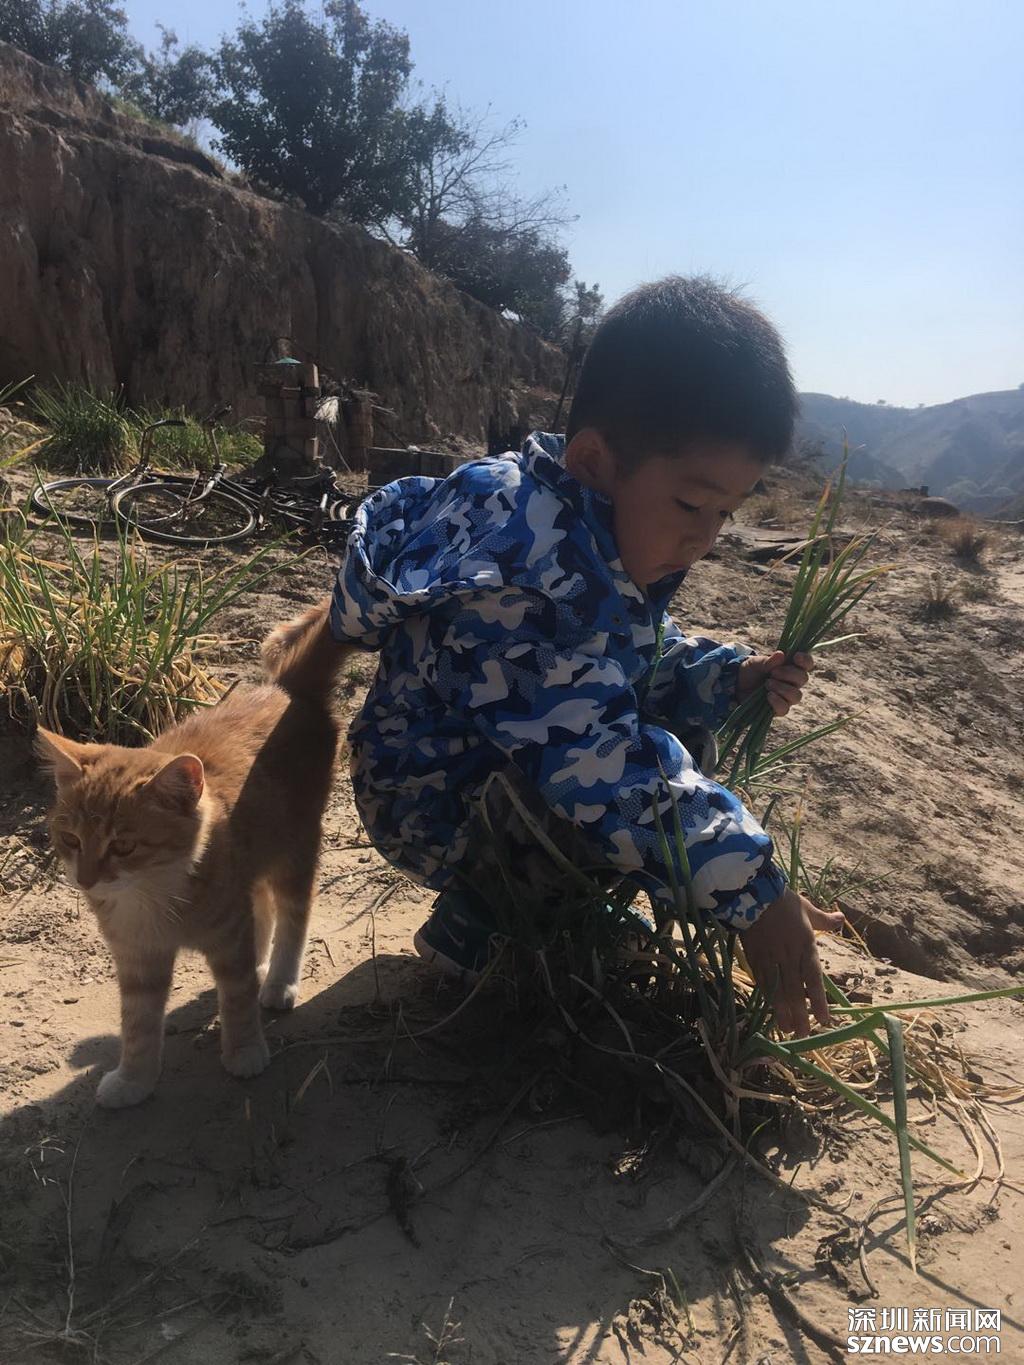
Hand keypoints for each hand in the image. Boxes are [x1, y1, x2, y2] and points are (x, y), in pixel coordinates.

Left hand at [737, 650, 813, 715]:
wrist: (736, 685)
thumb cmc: (750, 671)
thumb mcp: (756, 663)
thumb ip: (768, 661)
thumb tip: (781, 655)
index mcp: (791, 667)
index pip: (807, 664)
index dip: (805, 660)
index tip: (795, 657)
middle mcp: (792, 683)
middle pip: (803, 679)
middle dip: (789, 674)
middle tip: (773, 672)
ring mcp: (787, 697)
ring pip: (797, 695)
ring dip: (783, 688)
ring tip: (767, 683)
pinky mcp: (778, 710)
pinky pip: (785, 709)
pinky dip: (778, 702)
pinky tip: (768, 695)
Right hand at [740, 888, 844, 1036]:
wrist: (752, 894)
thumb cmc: (782, 901)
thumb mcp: (807, 908)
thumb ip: (824, 920)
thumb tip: (842, 920)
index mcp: (805, 945)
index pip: (813, 979)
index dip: (817, 1001)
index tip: (824, 1020)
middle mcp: (788, 956)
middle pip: (794, 991)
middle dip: (799, 1015)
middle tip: (804, 1035)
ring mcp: (770, 959)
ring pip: (777, 991)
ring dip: (782, 1012)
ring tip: (787, 1030)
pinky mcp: (754, 958)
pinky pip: (762, 982)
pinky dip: (767, 997)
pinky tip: (771, 1009)